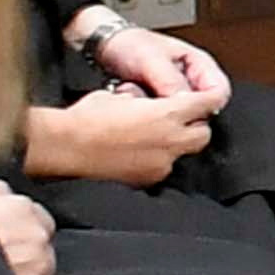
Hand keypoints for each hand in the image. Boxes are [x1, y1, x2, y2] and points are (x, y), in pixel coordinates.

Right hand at [25, 87, 216, 187]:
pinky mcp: (147, 180)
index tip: (209, 98)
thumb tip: (143, 98)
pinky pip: (162, 168)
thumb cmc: (87, 119)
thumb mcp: (118, 94)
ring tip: (154, 137)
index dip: (209, 99)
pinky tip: (138, 154)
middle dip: (196, 126)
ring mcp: (160, 164)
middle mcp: (170, 141)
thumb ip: (141, 97)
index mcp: (167, 115)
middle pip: (204, 134)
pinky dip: (156, 160)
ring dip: (176, 145)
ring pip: (183, 154)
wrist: (65, 147)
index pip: (207, 104)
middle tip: (181, 119)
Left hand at [79, 15, 235, 111]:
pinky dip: (149, 114)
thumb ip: (170, 81)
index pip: (219, 93)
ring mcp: (176, 93)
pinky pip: (162, 117)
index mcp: (200, 65)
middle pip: (200, 108)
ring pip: (179, 115)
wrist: (106, 46)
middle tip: (155, 101)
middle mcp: (192, 81)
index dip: (206, 104)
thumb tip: (186, 105)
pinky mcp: (160, 103)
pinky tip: (135, 104)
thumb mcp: (152, 60)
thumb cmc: (130, 44)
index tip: (182, 108)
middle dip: (177, 109)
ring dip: (160, 112)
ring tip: (141, 97)